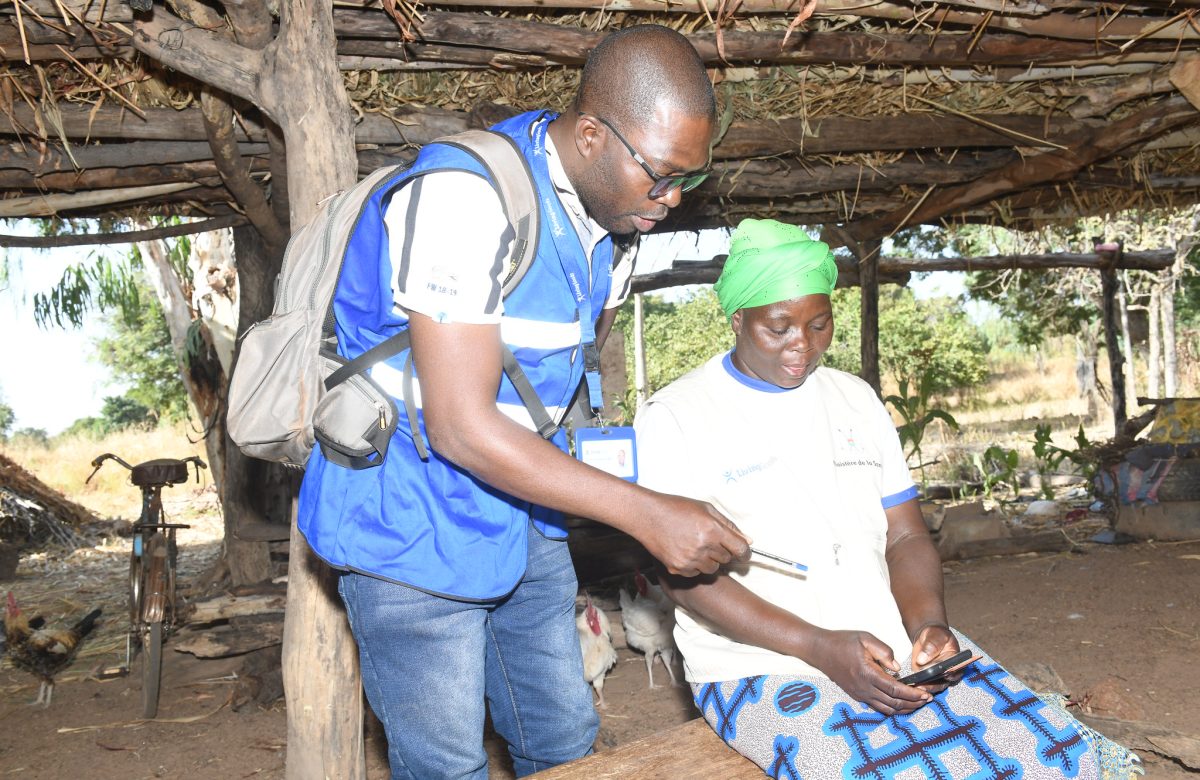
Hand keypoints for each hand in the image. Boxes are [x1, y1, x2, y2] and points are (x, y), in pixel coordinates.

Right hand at [638, 495, 750, 576]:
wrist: (647, 516)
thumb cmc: (676, 508)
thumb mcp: (706, 508)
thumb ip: (729, 525)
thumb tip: (747, 540)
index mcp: (713, 530)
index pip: (740, 550)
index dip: (745, 553)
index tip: (743, 553)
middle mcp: (703, 547)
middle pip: (727, 559)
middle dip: (723, 551)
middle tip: (709, 539)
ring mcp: (690, 560)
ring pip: (712, 568)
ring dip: (709, 559)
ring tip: (695, 544)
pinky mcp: (678, 568)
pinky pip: (696, 573)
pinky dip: (694, 565)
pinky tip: (684, 551)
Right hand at [808, 630, 931, 715]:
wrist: (819, 650)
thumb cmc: (842, 641)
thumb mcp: (864, 638)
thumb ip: (884, 651)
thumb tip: (897, 667)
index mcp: (868, 674)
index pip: (896, 690)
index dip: (913, 694)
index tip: (925, 694)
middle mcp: (864, 688)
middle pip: (894, 703)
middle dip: (913, 704)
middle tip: (927, 699)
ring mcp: (859, 694)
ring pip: (886, 709)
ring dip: (904, 708)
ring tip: (917, 703)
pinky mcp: (857, 695)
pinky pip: (878, 706)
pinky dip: (892, 707)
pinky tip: (900, 701)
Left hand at [909, 624, 961, 693]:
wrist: (928, 638)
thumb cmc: (935, 635)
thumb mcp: (935, 635)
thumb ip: (931, 645)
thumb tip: (922, 659)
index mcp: (957, 661)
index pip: (954, 670)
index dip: (946, 674)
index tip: (936, 674)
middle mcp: (950, 672)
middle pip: (944, 682)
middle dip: (933, 684)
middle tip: (922, 684)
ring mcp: (940, 677)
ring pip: (935, 687)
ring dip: (926, 688)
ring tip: (916, 687)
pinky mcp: (929, 679)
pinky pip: (926, 686)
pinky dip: (919, 687)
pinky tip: (911, 686)